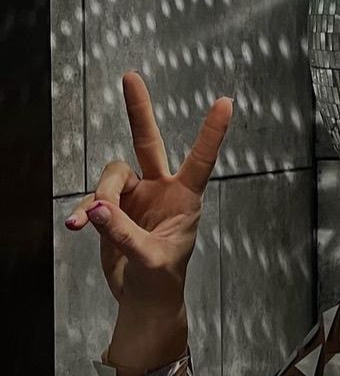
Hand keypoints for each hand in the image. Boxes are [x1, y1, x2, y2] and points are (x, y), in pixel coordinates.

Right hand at [66, 73, 232, 316]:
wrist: (143, 300)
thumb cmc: (162, 281)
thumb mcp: (151, 260)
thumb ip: (124, 233)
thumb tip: (98, 208)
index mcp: (185, 199)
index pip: (201, 160)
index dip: (212, 132)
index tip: (226, 101)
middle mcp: (160, 190)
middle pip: (148, 142)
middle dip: (138, 109)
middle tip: (130, 76)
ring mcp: (135, 197)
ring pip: (111, 176)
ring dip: (98, 195)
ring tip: (92, 221)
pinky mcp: (112, 210)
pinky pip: (92, 199)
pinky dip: (83, 211)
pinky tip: (77, 225)